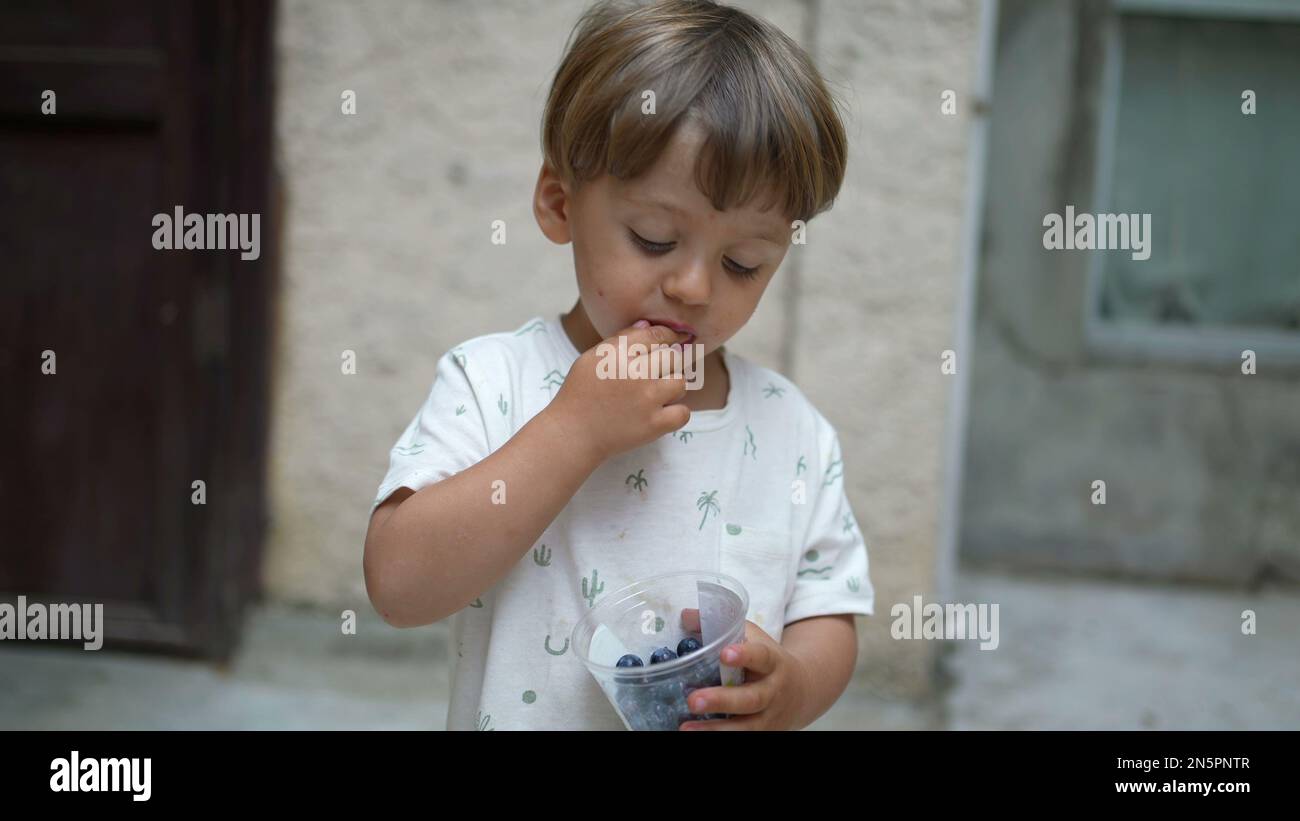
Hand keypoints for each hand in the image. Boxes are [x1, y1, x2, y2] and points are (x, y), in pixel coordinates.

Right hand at [543, 320, 691, 461]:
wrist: (572, 434)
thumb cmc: (579, 394)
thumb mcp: (591, 358)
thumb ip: (620, 339)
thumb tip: (647, 324)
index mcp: (618, 353)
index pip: (656, 334)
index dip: (667, 336)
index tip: (671, 341)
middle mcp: (636, 373)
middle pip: (673, 357)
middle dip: (669, 362)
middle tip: (659, 372)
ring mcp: (648, 399)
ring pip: (681, 382)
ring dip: (672, 387)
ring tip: (658, 394)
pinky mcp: (654, 424)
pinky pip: (683, 412)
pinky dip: (676, 413)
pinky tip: (662, 412)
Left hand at [678, 617, 811, 730]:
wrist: (803, 691)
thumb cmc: (767, 660)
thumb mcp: (753, 638)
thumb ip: (722, 627)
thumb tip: (687, 616)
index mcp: (773, 662)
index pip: (761, 657)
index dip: (745, 655)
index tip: (725, 654)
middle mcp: (773, 692)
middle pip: (751, 699)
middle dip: (722, 700)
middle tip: (693, 700)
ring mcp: (769, 717)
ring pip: (745, 726)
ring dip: (715, 729)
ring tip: (686, 728)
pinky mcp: (763, 733)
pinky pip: (743, 737)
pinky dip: (721, 737)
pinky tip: (698, 736)